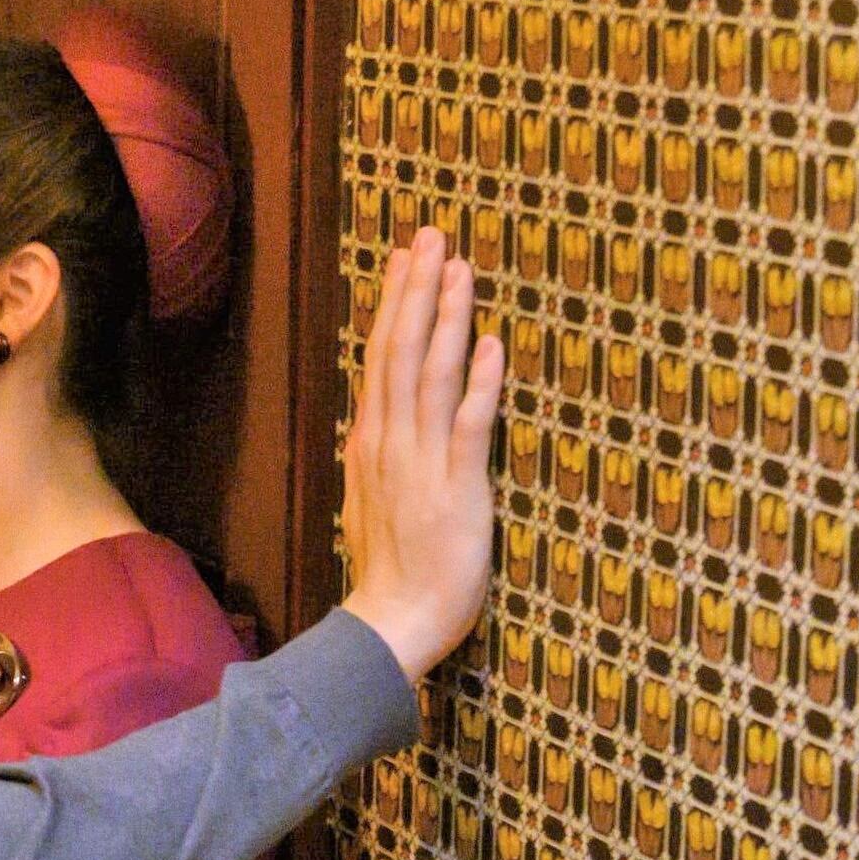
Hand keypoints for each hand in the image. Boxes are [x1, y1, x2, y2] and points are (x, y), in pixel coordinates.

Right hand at [338, 225, 505, 678]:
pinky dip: (478, 384)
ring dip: (445, 319)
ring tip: (457, 268)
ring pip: (430, 376)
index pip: (381, 358)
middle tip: (430, 236)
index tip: (405, 258)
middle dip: (416, 291)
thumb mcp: (373, 502)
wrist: (393, 623)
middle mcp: (388, 443)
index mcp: (369, 443)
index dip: (395, 305)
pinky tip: (489, 345)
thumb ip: (381, 455)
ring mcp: (420, 463)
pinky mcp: (456, 488)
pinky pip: (468, 426)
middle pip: (400, 352)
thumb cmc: (391, 572)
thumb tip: (380, 417)